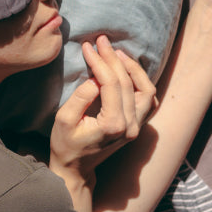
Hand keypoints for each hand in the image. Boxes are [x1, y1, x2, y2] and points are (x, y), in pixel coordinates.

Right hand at [49, 35, 155, 177]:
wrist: (76, 169)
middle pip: (128, 83)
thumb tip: (95, 78)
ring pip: (146, 90)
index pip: (111, 84)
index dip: (99, 62)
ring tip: (116, 53)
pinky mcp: (137, 126)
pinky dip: (142, 82)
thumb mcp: (64, 120)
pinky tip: (128, 70)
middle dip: (113, 59)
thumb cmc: (65, 145)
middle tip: (101, 41)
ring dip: (133, 68)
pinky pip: (148, 99)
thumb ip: (80, 98)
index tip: (88, 47)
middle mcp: (131, 126)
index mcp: (113, 125)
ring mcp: (137, 127)